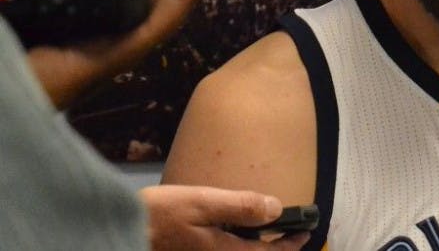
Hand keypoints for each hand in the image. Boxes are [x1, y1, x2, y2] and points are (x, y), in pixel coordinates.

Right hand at [140, 185, 308, 249]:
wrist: (120, 230)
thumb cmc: (160, 215)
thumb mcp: (203, 203)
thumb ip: (241, 206)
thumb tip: (276, 209)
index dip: (291, 244)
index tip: (307, 231)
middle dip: (277, 250)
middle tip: (293, 233)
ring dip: (259, 249)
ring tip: (271, 233)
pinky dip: (241, 247)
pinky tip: (238, 234)